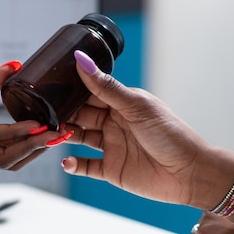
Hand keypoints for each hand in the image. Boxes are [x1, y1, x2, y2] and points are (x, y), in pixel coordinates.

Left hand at [0, 63, 62, 169]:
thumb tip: (16, 67)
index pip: (12, 148)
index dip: (36, 142)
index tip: (59, 130)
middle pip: (14, 159)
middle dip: (41, 149)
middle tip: (64, 134)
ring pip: (7, 156)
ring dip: (33, 145)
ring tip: (53, 133)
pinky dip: (15, 133)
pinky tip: (32, 126)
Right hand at [61, 50, 225, 205]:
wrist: (190, 173)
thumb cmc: (171, 135)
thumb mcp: (136, 106)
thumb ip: (106, 87)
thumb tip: (82, 60)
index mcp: (122, 103)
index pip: (90, 92)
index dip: (71, 89)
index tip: (50, 85)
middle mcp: (114, 123)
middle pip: (81, 114)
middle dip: (64, 112)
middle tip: (44, 111)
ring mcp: (112, 146)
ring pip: (80, 137)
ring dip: (65, 135)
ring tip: (53, 133)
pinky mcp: (111, 169)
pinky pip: (85, 166)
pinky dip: (73, 164)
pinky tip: (66, 161)